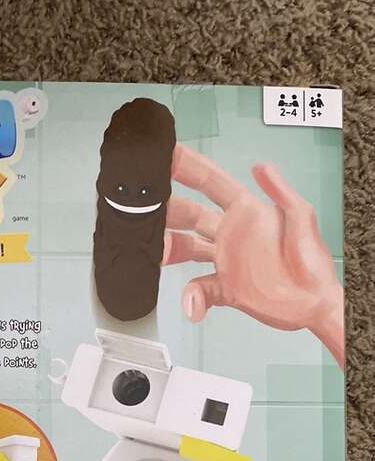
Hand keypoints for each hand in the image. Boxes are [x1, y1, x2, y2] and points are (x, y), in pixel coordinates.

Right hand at [162, 144, 343, 367]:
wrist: (313, 303)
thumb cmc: (311, 261)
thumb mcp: (302, 218)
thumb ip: (281, 192)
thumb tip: (262, 167)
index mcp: (246, 212)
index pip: (212, 183)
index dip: (189, 168)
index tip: (166, 157)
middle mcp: (231, 233)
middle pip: (189, 215)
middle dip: (167, 209)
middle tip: (146, 207)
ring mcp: (224, 260)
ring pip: (185, 248)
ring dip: (168, 248)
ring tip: (157, 252)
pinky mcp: (225, 288)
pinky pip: (199, 290)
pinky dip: (192, 298)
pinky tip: (192, 303)